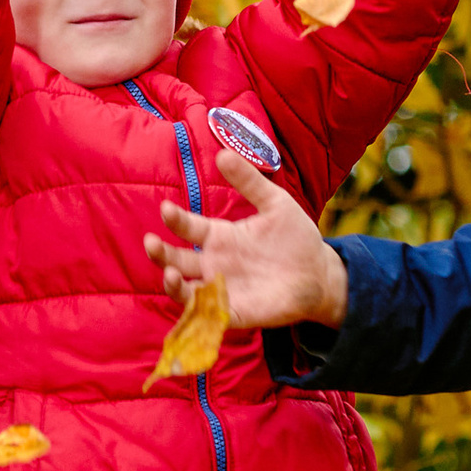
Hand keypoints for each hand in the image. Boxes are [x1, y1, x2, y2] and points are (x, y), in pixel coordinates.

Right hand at [146, 150, 349, 329]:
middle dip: (160, 253)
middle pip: (176, 260)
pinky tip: (194, 303)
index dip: (175, 219)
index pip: (188, 228)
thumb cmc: (295, 238)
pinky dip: (196, 313)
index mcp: (220, 236)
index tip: (166, 209)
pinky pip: (208, 317)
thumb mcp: (275, 203)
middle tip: (151, 243)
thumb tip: (223, 153)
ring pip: (185, 290)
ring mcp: (221, 289)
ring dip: (172, 285)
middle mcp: (214, 263)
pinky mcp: (234, 313)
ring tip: (169, 274)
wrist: (320, 273)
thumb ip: (249, 182)